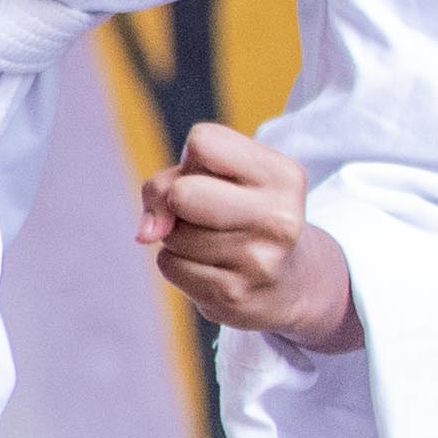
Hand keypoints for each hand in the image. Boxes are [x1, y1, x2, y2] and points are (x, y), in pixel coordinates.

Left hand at [137, 120, 365, 352]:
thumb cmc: (244, 216)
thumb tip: (147, 232)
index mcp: (283, 177)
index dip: (193, 159)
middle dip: (178, 201)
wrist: (290, 285)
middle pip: (181, 192)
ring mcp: (257, 261)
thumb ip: (171, 180)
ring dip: (178, 236)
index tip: (215, 178)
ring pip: (171, 233)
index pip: (202, 141)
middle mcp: (278, 218)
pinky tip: (212, 268)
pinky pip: (169, 265)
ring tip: (216, 243)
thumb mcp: (224, 180)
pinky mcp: (233, 296)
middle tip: (205, 213)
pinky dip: (178, 264)